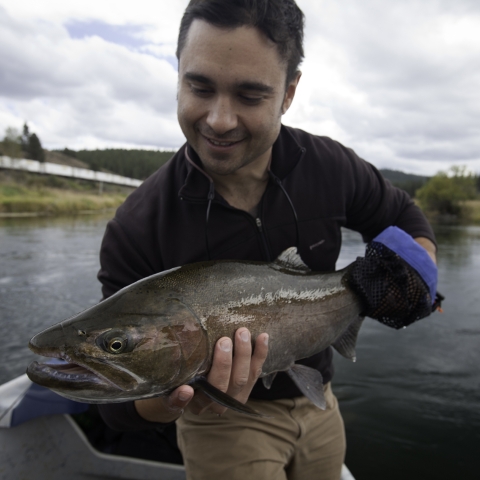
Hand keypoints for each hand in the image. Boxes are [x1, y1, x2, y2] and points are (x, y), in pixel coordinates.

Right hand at [134, 328, 268, 422]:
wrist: (191, 392)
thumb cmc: (178, 383)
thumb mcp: (170, 390)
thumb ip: (174, 394)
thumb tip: (183, 392)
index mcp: (198, 405)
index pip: (204, 397)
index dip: (197, 393)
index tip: (189, 387)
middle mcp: (219, 404)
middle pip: (227, 386)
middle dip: (226, 363)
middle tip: (224, 340)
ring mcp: (236, 397)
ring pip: (245, 378)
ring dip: (245, 354)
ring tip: (242, 332)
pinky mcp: (248, 386)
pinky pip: (257, 370)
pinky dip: (261, 353)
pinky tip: (263, 336)